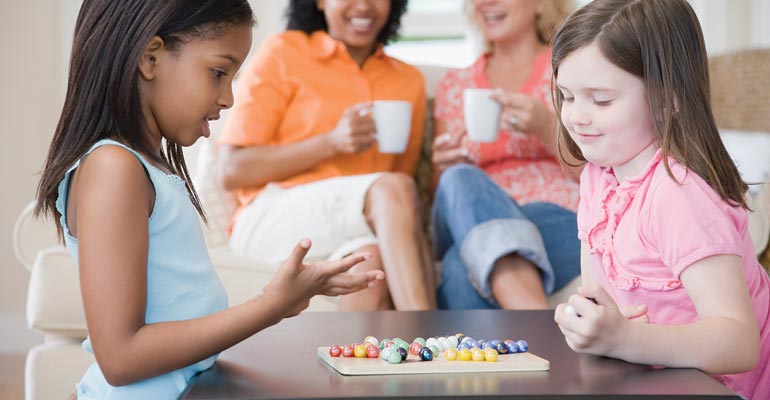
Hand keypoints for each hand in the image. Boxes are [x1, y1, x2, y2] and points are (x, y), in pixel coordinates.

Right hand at [262, 239, 384, 317]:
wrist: (276, 304)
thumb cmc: (282, 284)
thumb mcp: (289, 265)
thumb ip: (299, 251)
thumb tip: (306, 240)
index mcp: (320, 274)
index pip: (342, 265)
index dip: (356, 259)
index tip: (370, 254)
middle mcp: (325, 282)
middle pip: (350, 280)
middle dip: (366, 277)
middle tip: (382, 275)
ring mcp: (323, 288)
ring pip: (347, 288)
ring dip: (362, 284)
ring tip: (375, 282)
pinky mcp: (319, 291)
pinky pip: (340, 290)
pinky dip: (349, 289)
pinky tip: (353, 288)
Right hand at [327, 103, 376, 153]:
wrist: (334, 141)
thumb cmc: (343, 125)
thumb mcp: (348, 113)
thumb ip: (359, 106)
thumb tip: (371, 102)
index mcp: (350, 119)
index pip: (369, 119)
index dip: (375, 120)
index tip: (376, 121)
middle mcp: (351, 130)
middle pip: (371, 128)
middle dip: (376, 127)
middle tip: (377, 127)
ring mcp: (353, 140)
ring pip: (371, 138)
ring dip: (374, 136)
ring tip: (374, 134)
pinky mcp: (355, 149)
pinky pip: (367, 146)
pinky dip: (370, 143)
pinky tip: (368, 140)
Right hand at [431, 130, 472, 172]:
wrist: (452, 167)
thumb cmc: (453, 149)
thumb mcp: (455, 141)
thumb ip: (460, 134)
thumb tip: (468, 123)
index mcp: (437, 148)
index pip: (437, 143)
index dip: (442, 140)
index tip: (448, 136)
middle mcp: (437, 158)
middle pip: (446, 156)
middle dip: (456, 153)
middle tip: (466, 151)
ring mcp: (442, 168)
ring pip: (453, 164)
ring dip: (464, 160)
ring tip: (472, 157)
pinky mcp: (449, 175)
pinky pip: (457, 171)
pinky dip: (465, 166)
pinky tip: (471, 162)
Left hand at [491, 89, 554, 138]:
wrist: (547, 124)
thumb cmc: (537, 108)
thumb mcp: (529, 98)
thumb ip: (513, 96)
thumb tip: (498, 90)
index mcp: (528, 104)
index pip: (509, 100)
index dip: (498, 97)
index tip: (490, 95)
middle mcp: (525, 115)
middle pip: (506, 109)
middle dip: (502, 105)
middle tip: (500, 102)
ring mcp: (522, 125)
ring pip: (504, 118)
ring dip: (503, 113)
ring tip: (507, 110)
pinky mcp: (519, 131)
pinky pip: (505, 126)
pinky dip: (502, 122)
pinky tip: (505, 119)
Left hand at [553, 284, 633, 356]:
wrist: (622, 341)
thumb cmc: (613, 318)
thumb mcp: (609, 301)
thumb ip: (595, 290)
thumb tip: (578, 290)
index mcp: (595, 316)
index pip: (572, 300)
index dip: (578, 299)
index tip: (587, 303)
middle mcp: (586, 330)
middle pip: (559, 314)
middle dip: (566, 308)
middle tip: (576, 310)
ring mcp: (580, 341)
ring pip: (560, 324)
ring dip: (568, 319)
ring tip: (583, 321)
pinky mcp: (576, 348)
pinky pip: (565, 333)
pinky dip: (571, 330)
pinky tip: (583, 331)